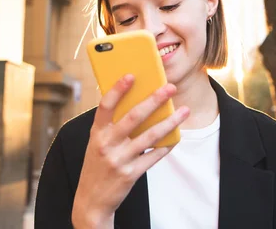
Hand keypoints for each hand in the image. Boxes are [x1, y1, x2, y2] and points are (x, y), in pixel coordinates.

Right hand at [71, 75, 188, 227]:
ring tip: (184, 111)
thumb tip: (138, 101)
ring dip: (170, 122)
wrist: (91, 200)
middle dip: (154, 100)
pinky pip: (154, 156)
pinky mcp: (131, 174)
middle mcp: (106, 144)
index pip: (105, 106)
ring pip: (150, 136)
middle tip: (170, 87)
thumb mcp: (97, 142)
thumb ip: (111, 125)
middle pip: (133, 117)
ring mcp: (119, 160)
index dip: (117, 89)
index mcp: (96, 132)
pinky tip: (177, 137)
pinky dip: (167, 145)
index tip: (131, 75)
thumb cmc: (97, 164)